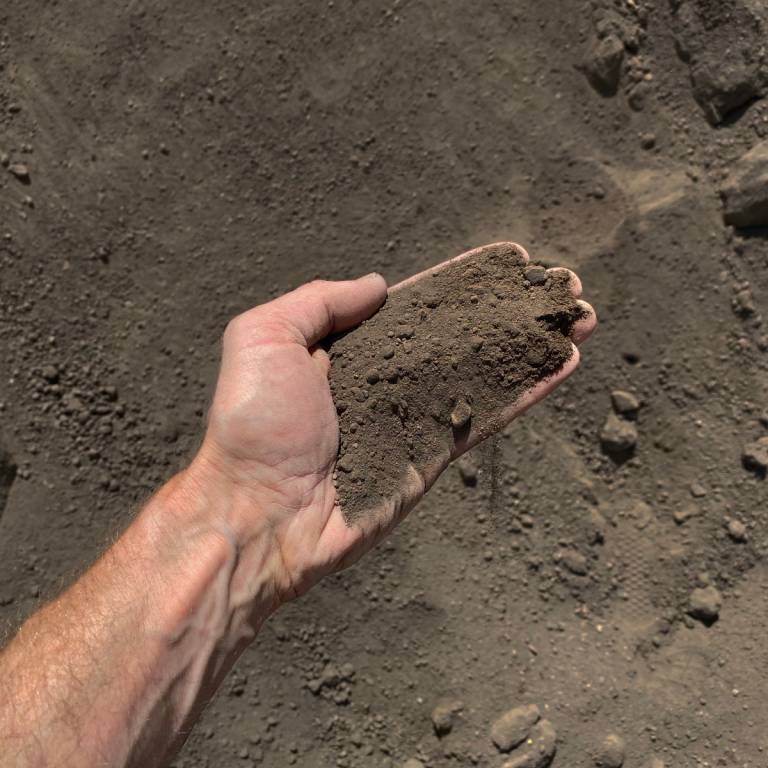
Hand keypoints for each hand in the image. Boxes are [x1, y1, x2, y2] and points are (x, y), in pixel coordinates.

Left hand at [186, 245, 595, 608]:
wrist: (259, 512)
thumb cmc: (253, 423)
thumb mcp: (263, 336)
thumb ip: (319, 301)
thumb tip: (380, 286)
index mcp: (351, 349)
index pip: (421, 307)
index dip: (466, 284)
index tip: (510, 262)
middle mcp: (389, 380)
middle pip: (465, 337)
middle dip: (512, 313)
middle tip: (562, 289)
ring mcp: (415, 419)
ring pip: (486, 374)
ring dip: (533, 347)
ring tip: (580, 318)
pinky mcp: (433, 457)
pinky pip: (486, 418)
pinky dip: (526, 392)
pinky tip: (563, 365)